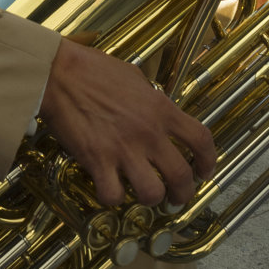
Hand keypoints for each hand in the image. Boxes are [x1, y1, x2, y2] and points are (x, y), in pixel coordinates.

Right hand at [40, 40, 215, 206]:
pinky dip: (113, 198)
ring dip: (151, 199)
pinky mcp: (97, 160)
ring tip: (144, 195)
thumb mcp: (135, 77)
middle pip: (182, 176)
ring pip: (152, 193)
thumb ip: (152, 99)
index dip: (209, 161)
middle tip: (176, 197)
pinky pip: (113, 196)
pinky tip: (110, 188)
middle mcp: (148, 132)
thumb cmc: (93, 70)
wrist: (60, 73)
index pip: (201, 139)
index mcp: (161, 109)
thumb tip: (160, 112)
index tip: (204, 171)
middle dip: (184, 194)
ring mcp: (124, 148)